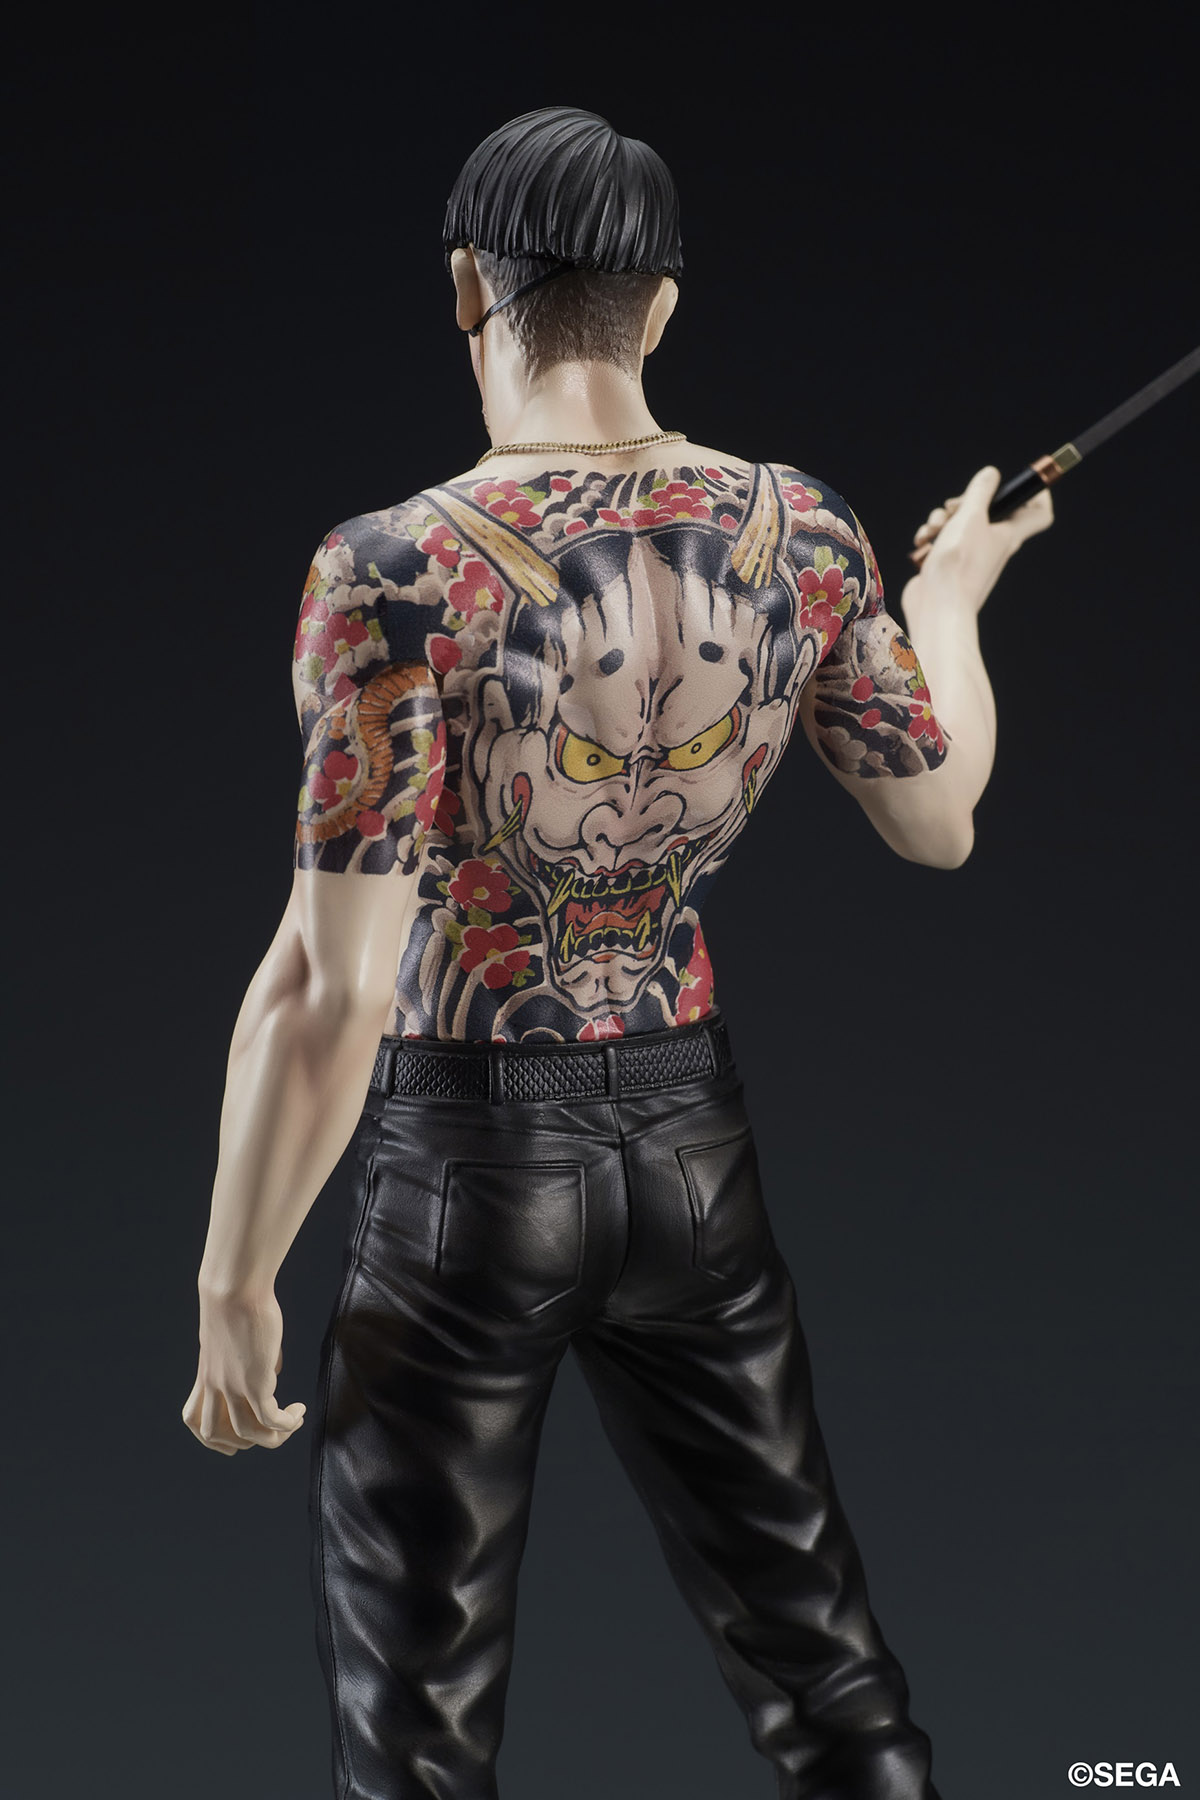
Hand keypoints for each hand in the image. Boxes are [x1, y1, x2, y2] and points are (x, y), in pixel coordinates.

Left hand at [182, 1286, 306, 1455]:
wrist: (234, 1287)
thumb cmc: (238, 1300)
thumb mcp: (238, 1337)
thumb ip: (251, 1359)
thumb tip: (272, 1373)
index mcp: (205, 1375)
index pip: (194, 1419)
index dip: (212, 1434)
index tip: (235, 1431)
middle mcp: (215, 1385)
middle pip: (214, 1434)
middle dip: (240, 1443)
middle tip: (267, 1430)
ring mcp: (234, 1386)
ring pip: (247, 1434)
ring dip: (272, 1438)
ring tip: (292, 1423)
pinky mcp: (256, 1382)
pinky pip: (271, 1419)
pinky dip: (287, 1424)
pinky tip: (298, 1412)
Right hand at [905, 465, 1053, 613]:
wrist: (938, 606)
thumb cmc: (959, 565)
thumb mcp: (971, 517)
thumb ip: (981, 491)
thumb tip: (991, 474)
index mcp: (1009, 533)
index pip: (1039, 514)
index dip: (1036, 495)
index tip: (1023, 484)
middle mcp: (994, 544)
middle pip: (988, 512)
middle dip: (966, 502)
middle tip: (954, 505)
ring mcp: (971, 555)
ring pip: (960, 524)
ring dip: (942, 519)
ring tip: (934, 529)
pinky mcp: (949, 564)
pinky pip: (943, 541)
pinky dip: (933, 536)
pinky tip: (923, 541)